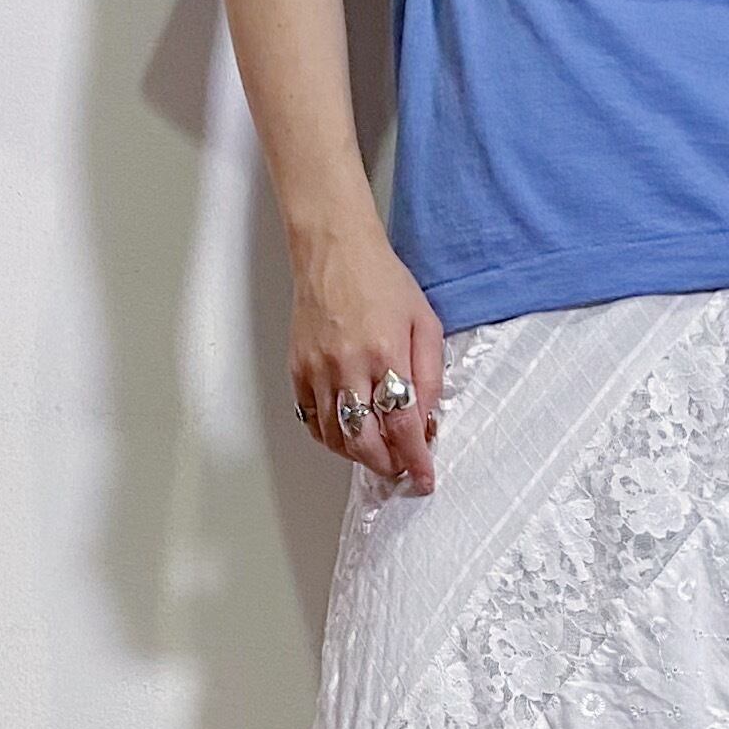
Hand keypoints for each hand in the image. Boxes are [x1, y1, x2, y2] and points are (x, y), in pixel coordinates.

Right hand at [290, 225, 443, 492]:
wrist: (335, 251)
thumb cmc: (381, 281)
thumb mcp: (426, 322)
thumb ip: (430, 374)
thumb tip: (427, 419)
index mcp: (385, 353)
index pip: (402, 424)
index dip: (415, 458)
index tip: (423, 477)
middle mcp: (348, 366)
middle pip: (364, 441)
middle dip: (386, 464)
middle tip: (400, 468)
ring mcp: (318, 369)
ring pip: (335, 437)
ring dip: (359, 455)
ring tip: (377, 452)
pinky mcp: (297, 369)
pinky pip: (311, 420)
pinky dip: (330, 437)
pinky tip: (347, 435)